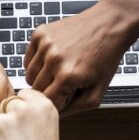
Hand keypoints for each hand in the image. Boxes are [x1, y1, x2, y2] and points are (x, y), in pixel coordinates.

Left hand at [0, 90, 63, 139]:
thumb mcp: (47, 134)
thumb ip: (31, 117)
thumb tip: (11, 109)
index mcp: (44, 106)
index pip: (22, 95)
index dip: (19, 112)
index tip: (23, 127)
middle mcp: (23, 109)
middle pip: (4, 107)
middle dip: (6, 124)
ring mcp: (3, 122)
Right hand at [24, 0, 138, 114]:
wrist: (110, 23)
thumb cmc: (106, 56)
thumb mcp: (98, 92)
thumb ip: (75, 109)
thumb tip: (56, 115)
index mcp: (68, 76)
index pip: (46, 103)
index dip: (56, 104)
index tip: (66, 97)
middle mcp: (54, 59)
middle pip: (36, 91)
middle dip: (49, 91)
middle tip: (65, 83)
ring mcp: (45, 45)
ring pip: (29, 76)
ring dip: (41, 79)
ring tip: (58, 72)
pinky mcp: (40, 34)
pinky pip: (28, 60)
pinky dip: (37, 64)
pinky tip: (52, 60)